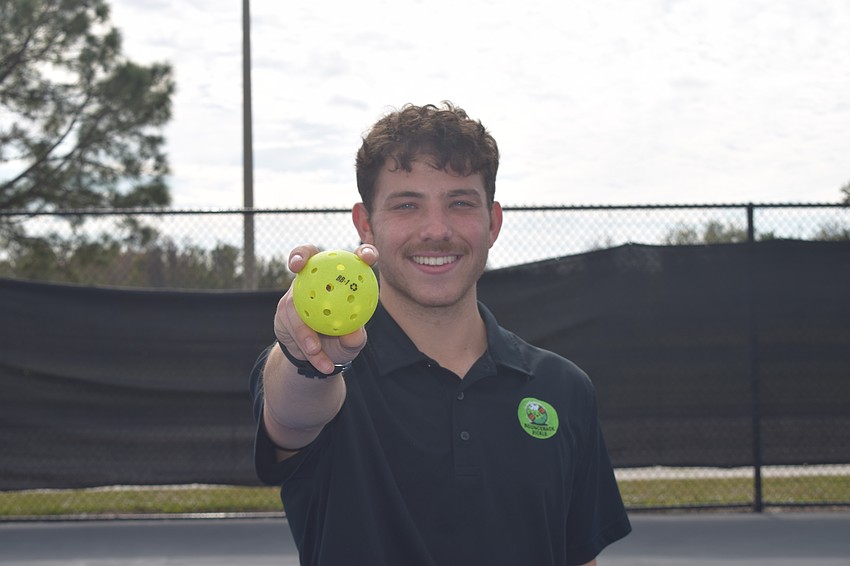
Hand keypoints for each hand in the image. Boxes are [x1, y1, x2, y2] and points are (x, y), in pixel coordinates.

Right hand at [274, 244, 377, 374]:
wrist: (316, 357)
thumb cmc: (340, 342)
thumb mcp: (351, 343)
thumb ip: (354, 338)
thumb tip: (355, 334)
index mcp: (342, 278)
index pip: (354, 260)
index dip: (363, 252)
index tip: (368, 258)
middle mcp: (318, 277)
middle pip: (306, 255)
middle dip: (299, 254)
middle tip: (297, 265)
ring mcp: (298, 291)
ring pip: (295, 302)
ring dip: (305, 329)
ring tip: (315, 349)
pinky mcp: (284, 309)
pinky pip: (293, 325)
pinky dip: (305, 343)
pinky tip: (316, 358)